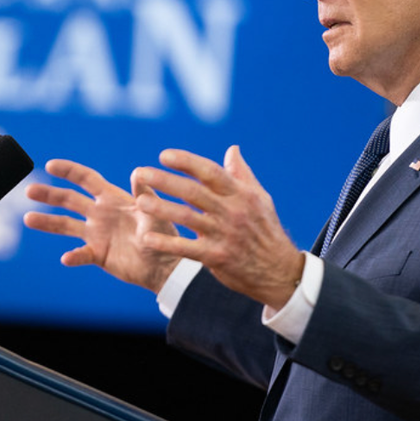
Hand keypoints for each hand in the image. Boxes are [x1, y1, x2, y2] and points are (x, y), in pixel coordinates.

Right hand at [24, 159, 181, 292]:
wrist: (167, 265)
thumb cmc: (165, 234)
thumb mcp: (155, 211)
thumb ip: (144, 193)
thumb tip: (138, 171)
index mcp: (112, 198)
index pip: (86, 179)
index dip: (69, 171)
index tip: (51, 164)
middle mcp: (100, 213)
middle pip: (69, 200)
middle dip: (49, 194)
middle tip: (29, 190)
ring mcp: (97, 234)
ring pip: (66, 225)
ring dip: (48, 222)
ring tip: (28, 218)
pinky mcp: (99, 254)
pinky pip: (81, 254)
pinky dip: (74, 256)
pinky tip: (66, 258)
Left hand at [132, 146, 304, 308]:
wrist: (279, 272)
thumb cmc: (265, 230)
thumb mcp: (260, 199)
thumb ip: (242, 174)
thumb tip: (232, 148)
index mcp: (240, 194)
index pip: (210, 172)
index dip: (187, 162)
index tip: (164, 155)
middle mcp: (232, 212)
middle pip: (193, 192)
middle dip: (165, 181)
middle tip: (140, 173)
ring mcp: (224, 234)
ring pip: (188, 218)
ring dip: (162, 209)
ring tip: (140, 202)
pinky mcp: (217, 257)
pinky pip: (187, 248)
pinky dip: (167, 243)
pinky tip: (147, 238)